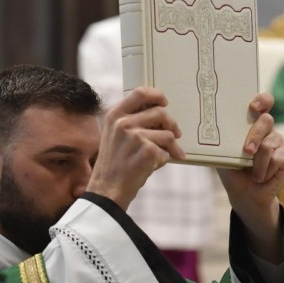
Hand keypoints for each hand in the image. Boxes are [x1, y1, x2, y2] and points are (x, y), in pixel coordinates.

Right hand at [87, 87, 184, 208]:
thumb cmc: (113, 165)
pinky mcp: (148, 151)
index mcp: (114, 116)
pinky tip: (152, 167)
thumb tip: (160, 113)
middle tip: (176, 134)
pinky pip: (167, 151)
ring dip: (171, 146)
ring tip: (163, 156)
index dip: (157, 95)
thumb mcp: (113, 135)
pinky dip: (164, 160)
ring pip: (168, 134)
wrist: (107, 189)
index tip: (164, 102)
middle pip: (160, 112)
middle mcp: (124, 123)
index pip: (139, 93)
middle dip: (171, 124)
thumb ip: (130, 121)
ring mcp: (136, 136)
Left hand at [217, 93, 283, 261]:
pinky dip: (266, 171)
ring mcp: (278, 142)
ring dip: (258, 163)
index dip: (261, 100)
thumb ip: (222, 141)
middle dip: (255, 135)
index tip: (252, 106)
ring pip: (270, 144)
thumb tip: (205, 130)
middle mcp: (267, 129)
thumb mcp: (223, 154)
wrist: (245, 194)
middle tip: (247, 151)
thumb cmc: (232, 170)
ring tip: (252, 173)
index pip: (263, 103)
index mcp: (251, 124)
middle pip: (266, 121)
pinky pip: (278, 159)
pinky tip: (261, 177)